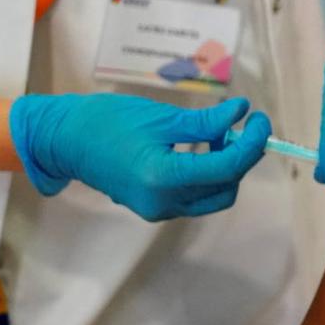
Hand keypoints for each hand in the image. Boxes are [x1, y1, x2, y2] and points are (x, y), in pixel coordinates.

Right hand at [9, 93, 269, 221]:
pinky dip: (207, 173)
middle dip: (242, 156)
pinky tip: (201, 147)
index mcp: (163, 178)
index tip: (259, 118)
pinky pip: (195, 196)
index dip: (252, 142)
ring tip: (218, 133)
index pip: (227, 167)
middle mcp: (163, 203)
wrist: (65, 141)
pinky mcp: (154, 207)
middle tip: (242, 125)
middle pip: (226, 186)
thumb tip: (242, 114)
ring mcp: (158, 210)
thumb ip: (206, 121)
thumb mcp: (163, 117)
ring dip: (226, 166)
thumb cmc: (107, 121)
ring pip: (214, 195)